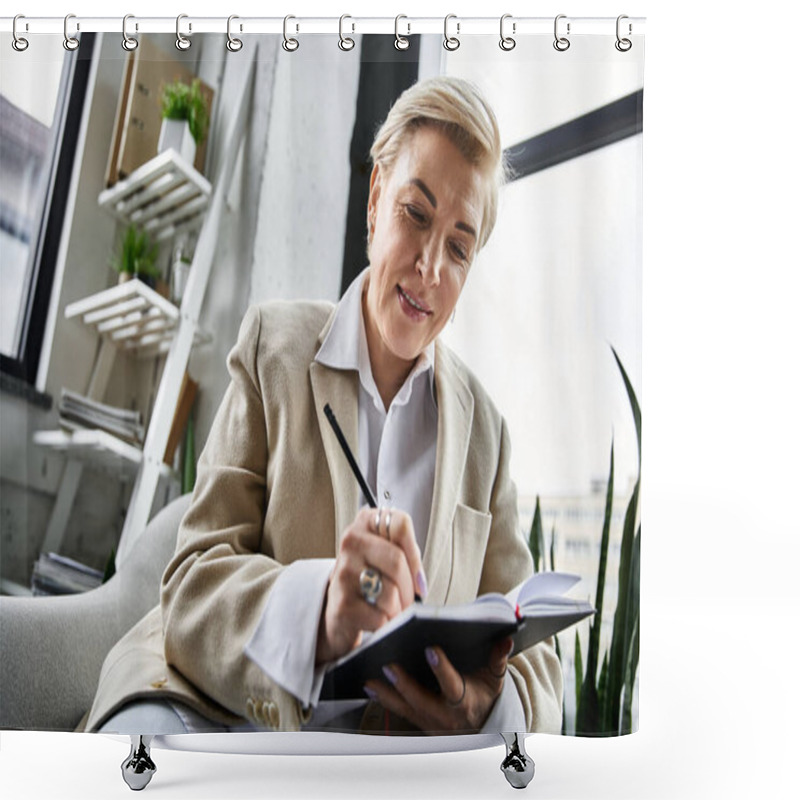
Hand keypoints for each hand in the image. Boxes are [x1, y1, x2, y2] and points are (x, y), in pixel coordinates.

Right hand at [316, 506, 426, 663]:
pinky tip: (378, 621)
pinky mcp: (342, 603)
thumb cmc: (370, 580)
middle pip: (397, 560)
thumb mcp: (384, 555)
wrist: (341, 612)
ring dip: (398, 608)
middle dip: (409, 588)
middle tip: (410, 601)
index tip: (418, 576)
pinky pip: (380, 615)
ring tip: (393, 610)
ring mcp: (343, 571)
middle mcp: (351, 541)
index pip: (400, 525)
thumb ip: (404, 553)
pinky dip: (386, 623)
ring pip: (390, 591)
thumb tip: (420, 581)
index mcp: (365, 523)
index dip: (415, 555)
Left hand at [364, 636, 514, 733]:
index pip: (452, 686)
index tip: (430, 650)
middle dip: (405, 685)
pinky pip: (399, 712)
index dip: (442, 670)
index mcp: (465, 703)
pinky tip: (370, 688)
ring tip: (371, 680)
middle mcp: (445, 716)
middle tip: (389, 666)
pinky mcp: (418, 722)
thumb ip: (498, 659)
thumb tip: (505, 639)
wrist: (480, 726)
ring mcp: (429, 721)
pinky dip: (384, 700)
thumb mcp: (494, 680)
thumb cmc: (485, 695)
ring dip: (387, 695)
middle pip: (422, 701)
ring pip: (405, 709)